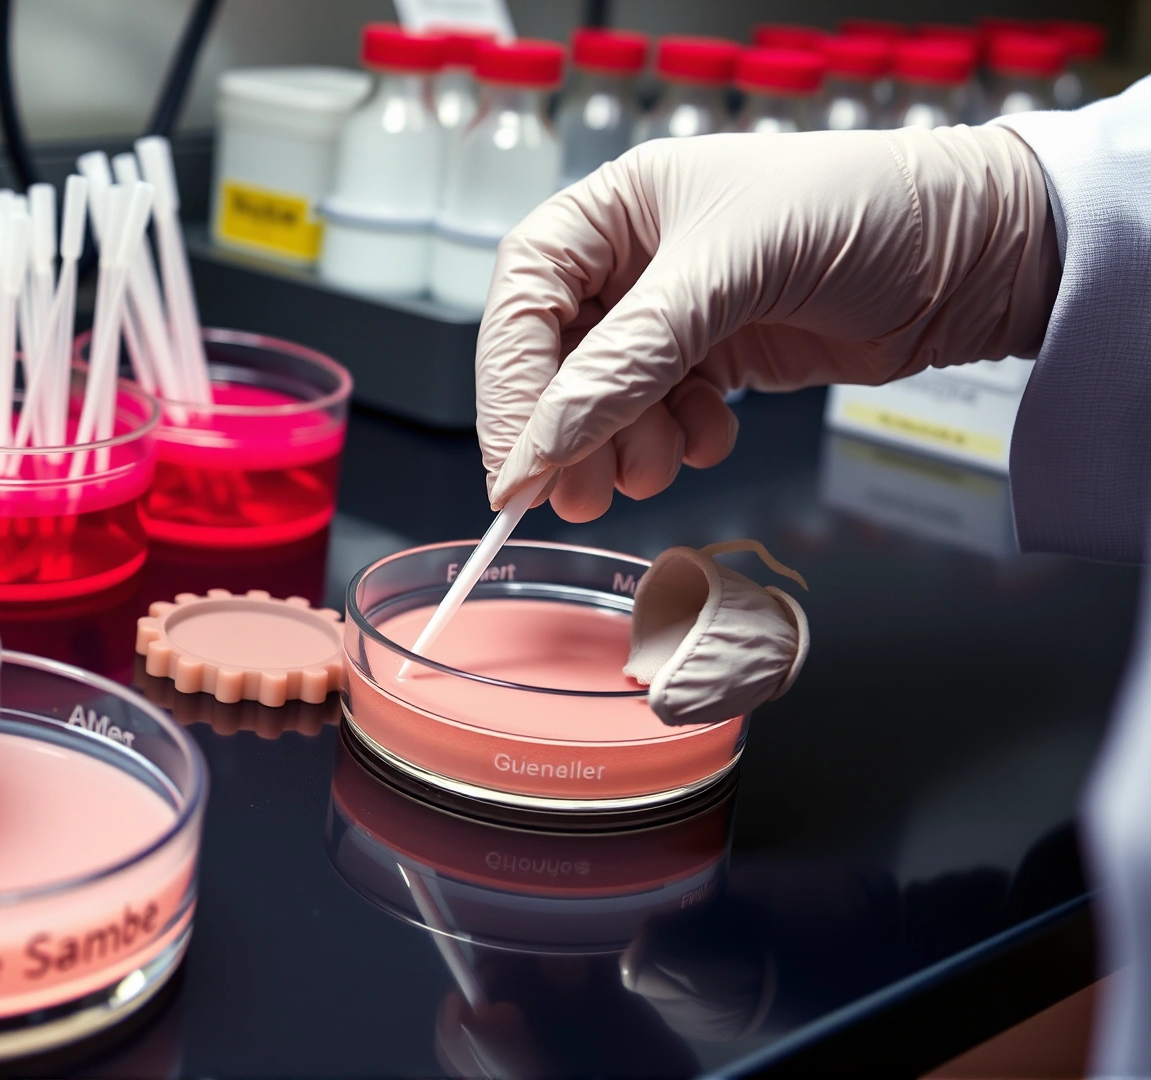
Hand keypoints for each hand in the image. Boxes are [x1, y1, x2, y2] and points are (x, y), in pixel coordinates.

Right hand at [476, 125, 1058, 519]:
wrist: (980, 251)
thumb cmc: (862, 212)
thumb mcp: (729, 276)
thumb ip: (628, 364)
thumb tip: (542, 446)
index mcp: (614, 209)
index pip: (522, 302)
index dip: (509, 386)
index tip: (516, 467)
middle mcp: (632, 261)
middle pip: (553, 363)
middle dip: (567, 434)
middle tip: (580, 496)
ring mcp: (673, 314)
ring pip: (603, 403)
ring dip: (624, 447)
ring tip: (662, 464)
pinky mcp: (715, 359)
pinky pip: (659, 418)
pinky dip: (679, 442)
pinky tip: (717, 432)